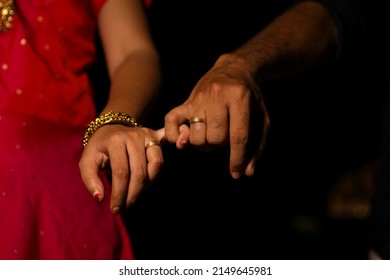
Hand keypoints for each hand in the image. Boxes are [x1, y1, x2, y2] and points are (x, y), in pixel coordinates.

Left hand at [79, 125, 164, 213]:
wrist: (110, 128)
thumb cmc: (99, 149)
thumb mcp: (87, 161)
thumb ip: (90, 179)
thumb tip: (100, 198)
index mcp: (116, 141)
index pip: (121, 172)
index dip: (119, 194)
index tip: (115, 209)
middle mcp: (134, 136)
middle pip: (139, 172)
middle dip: (133, 195)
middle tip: (124, 208)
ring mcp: (147, 136)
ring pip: (155, 165)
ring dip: (146, 186)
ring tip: (134, 195)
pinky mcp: (156, 138)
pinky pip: (161, 159)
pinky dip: (155, 175)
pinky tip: (147, 184)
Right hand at [164, 56, 269, 178]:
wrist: (232, 70)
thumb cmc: (249, 98)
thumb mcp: (261, 118)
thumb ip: (256, 146)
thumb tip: (246, 172)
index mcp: (240, 98)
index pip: (237, 136)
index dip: (237, 158)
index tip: (236, 173)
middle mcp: (217, 96)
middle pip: (215, 138)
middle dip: (220, 144)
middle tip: (223, 135)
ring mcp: (198, 98)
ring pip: (196, 136)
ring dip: (203, 142)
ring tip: (209, 133)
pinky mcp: (185, 101)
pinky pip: (171, 122)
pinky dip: (175, 136)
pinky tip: (184, 139)